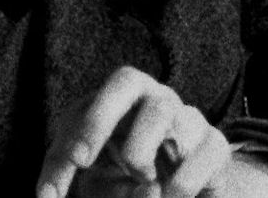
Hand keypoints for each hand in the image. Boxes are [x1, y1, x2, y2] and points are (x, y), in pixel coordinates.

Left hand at [37, 66, 232, 197]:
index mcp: (126, 95)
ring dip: (140, 155)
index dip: (90, 120)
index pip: (108, 90)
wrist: (176, 190)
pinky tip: (166, 196)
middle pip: (130, 81)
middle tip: (84, 160)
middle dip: (100, 119)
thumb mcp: (91, 166)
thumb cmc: (123, 172)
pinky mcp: (215, 148)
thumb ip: (67, 170)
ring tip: (138, 181)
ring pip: (166, 115)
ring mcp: (189, 118)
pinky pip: (201, 155)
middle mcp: (158, 97)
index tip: (75, 161)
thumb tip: (52, 193)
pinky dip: (177, 185)